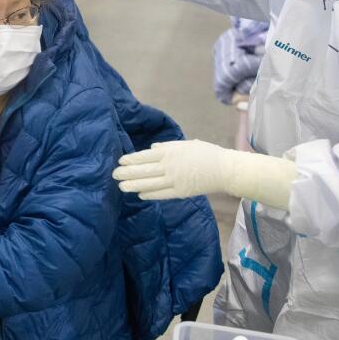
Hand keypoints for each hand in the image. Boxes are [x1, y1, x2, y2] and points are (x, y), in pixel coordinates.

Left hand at [113, 139, 295, 208]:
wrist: (224, 169)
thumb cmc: (206, 153)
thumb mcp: (186, 144)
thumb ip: (168, 146)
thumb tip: (152, 148)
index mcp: (170, 152)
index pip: (145, 156)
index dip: (131, 160)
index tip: (120, 162)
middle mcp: (169, 166)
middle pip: (144, 170)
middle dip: (127, 173)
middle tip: (114, 175)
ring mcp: (174, 181)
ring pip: (149, 184)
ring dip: (134, 185)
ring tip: (122, 187)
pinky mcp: (181, 192)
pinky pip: (161, 194)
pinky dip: (149, 194)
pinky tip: (140, 194)